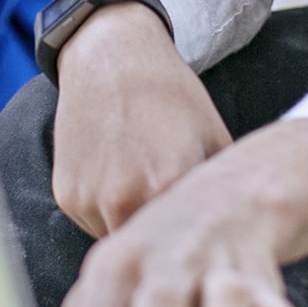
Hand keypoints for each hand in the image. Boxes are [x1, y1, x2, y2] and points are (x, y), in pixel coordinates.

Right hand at [51, 0, 230, 238]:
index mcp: (166, 186)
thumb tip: (240, 231)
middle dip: (166, 240)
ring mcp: (89, 199)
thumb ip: (223, 192)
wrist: (112, 57)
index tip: (203, 230)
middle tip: (175, 211)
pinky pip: (94, 223)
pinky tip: (119, 176)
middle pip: (152, 248)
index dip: (196, 239)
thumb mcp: (215, 138)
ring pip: (119, 240)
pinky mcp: (67, 196)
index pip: (188, 243)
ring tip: (144, 184)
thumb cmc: (170, 96)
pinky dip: (108, 213)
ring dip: (134, 227)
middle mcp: (122, 200)